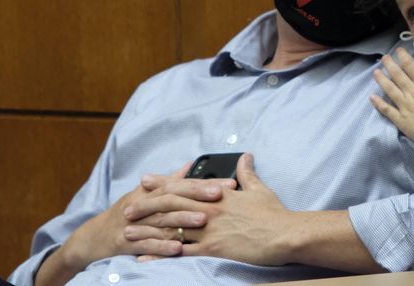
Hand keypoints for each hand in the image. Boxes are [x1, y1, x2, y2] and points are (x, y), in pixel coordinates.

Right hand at [58, 164, 225, 270]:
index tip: (228, 183)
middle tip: (220, 195)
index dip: (203, 183)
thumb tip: (191, 164)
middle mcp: (142, 205)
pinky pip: (145, 245)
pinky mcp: (125, 244)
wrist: (92, 238)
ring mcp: (133, 224)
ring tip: (203, 219)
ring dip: (181, 219)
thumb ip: (170, 180)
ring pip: (161, 220)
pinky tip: (178, 249)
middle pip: (172, 197)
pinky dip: (161, 247)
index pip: (180, 184)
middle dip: (196, 195)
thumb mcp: (145, 195)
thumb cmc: (126, 214)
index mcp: (150, 192)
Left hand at [126, 154, 295, 265]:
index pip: (184, 185)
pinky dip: (160, 254)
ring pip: (170, 227)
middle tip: (127, 208)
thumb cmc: (275, 213)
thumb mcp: (260, 189)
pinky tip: (145, 258)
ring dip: (147, 230)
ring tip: (128, 233)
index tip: (146, 180)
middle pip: (170, 204)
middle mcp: (209, 209)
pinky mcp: (212, 249)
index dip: (163, 182)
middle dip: (146, 205)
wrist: (285, 234)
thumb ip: (248, 173)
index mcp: (219, 194)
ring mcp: (209, 229)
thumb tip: (246, 156)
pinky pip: (180, 252)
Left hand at [370, 47, 413, 152]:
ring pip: (390, 89)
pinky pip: (387, 109)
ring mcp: (404, 105)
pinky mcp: (401, 119)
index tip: (398, 51)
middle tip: (384, 58)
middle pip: (398, 75)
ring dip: (381, 79)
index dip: (403, 57)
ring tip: (376, 72)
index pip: (411, 66)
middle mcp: (412, 91)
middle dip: (389, 64)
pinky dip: (378, 103)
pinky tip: (372, 97)